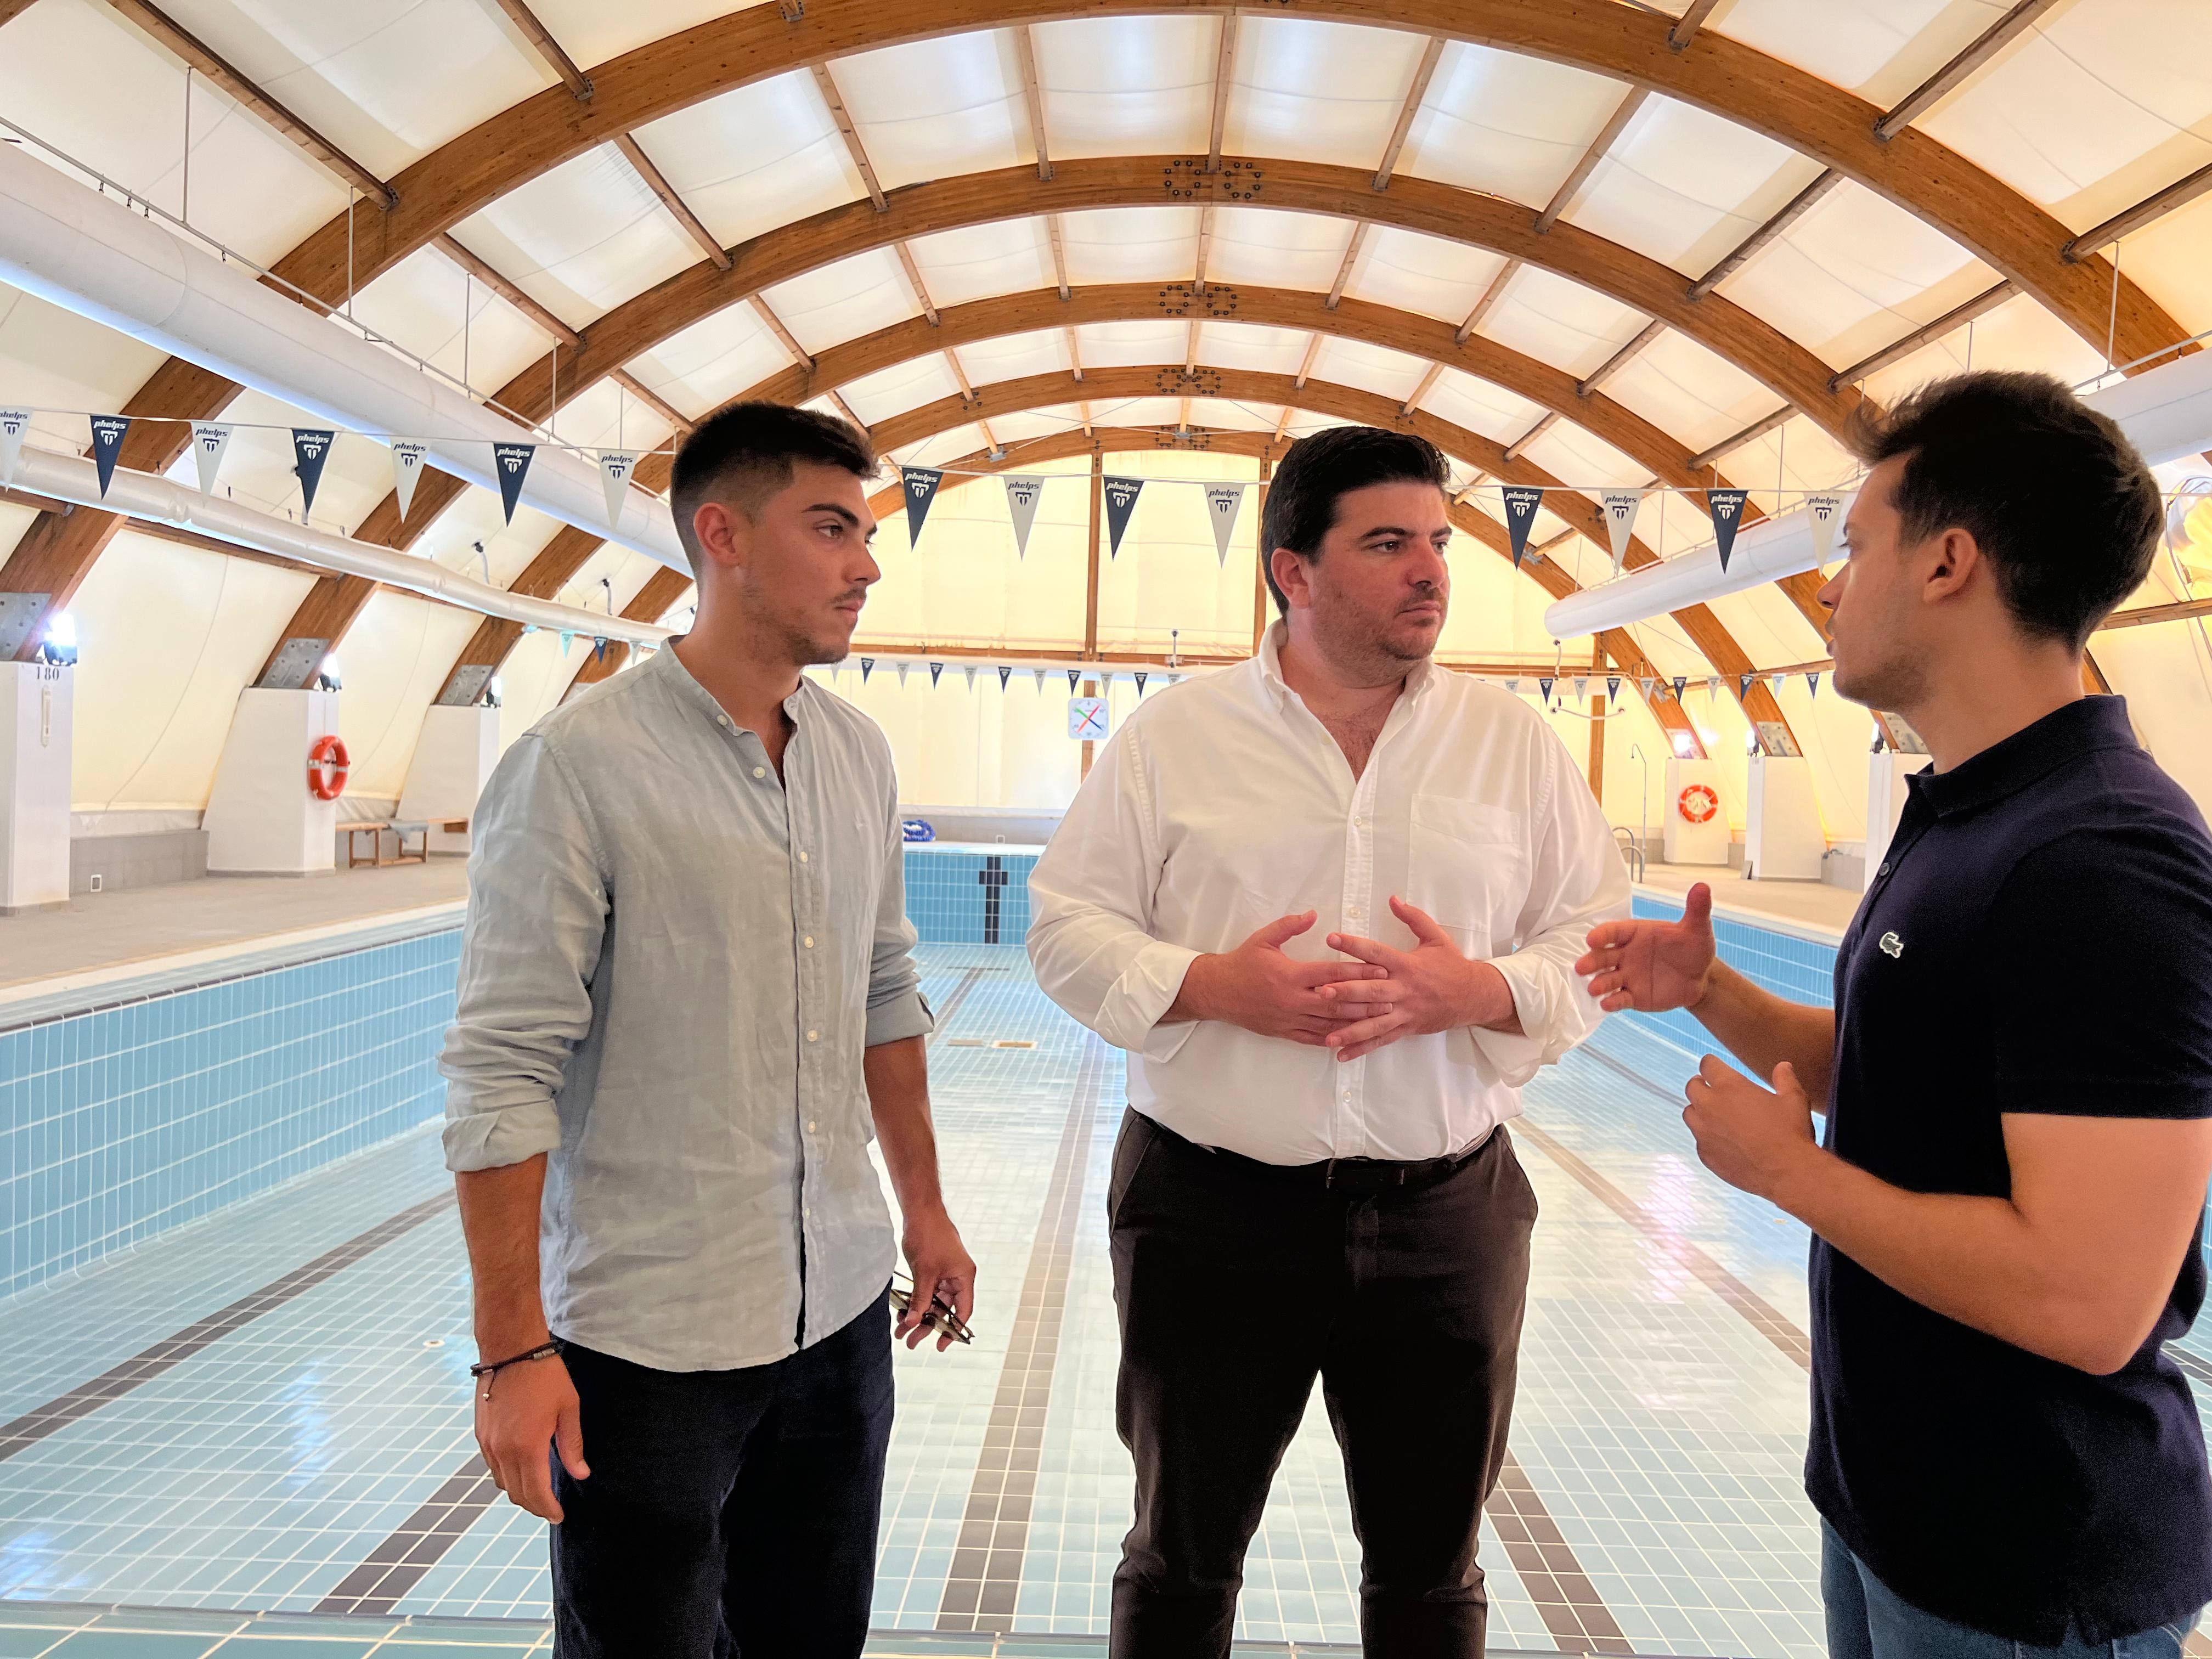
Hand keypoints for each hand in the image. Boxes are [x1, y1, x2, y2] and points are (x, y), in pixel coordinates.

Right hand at [475, 1350, 585, 1522]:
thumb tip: (581, 1473)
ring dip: (520, 1492)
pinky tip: (522, 1471)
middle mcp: (503, 1451)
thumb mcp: (568, 1409)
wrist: (511, 1350)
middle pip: (517, 1494)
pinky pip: (493, 1467)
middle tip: (551, 1508)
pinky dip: (507, 1476)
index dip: (548, 1509)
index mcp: (528, 1447)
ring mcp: (489, 1444)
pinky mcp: (481, 1435)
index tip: (559, 1516)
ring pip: (502, 1483)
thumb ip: (572, 1445)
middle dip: (535, 1506)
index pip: (537, 1493)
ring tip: (538, 1492)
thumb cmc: (544, 1376)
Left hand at [898, 1206, 975, 1351]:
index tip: (940, 1346)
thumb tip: (913, 1323)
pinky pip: (924, 1291)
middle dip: (927, 1326)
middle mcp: (957, 1277)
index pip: (963, 1311)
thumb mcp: (924, 1273)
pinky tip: (901, 1311)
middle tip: (910, 1341)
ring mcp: (944, 1272)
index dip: (952, 1331)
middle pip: (944, 1309)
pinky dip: (913, 1301)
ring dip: (917, 1315)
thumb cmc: (929, 1236)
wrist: (919, 1211)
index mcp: (964, 1277)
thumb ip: (920, 1299)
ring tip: (900, 1330)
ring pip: (932, 1301)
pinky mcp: (932, 1268)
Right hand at [1174, 911, 1393, 1045]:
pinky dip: (1334, 1038)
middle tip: (1391, 996)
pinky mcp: (1285, 1033)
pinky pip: (1314, 1038)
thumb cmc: (1242, 963)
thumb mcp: (1263, 939)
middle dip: (1366, 999)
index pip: (1331, 973)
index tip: (1381, 969)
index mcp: (1290, 975)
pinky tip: (1351, 1036)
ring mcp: (1290, 1019)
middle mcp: (1293, 1000)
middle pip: (1337, 1002)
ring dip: (1356, 1021)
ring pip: (1329, 1023)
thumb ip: (1289, 926)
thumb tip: (1313, 914)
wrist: (1217, 992)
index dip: (1358, 971)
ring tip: (1379, 1017)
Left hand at [1322, 897, 1513, 1062]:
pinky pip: (1382, 1040)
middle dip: (1347, 992)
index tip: (1332, 938)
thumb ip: (1413, 917)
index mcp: (1407, 964)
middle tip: (1321, 992)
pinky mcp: (1407, 1028)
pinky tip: (1341, 1055)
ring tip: (1327, 1036)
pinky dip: (1362, 1048)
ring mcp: (1405, 1012)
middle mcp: (1404, 989)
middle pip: (1372, 991)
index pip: (1377, 953)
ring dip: (1350, 1029)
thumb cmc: (1452, 965)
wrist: (1475, 996)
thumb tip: (1392, 898)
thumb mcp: (1436, 937)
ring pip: (1375, 1022)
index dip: (1355, 945)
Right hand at [1577, 881, 1717, 1012]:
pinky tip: (1606, 1004)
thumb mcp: (1697, 929)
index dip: (1602, 935)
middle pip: (1603, 956)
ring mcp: (1628, 976)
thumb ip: (1696, 910)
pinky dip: (1612, 1002)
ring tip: (1593, 988)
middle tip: (1581, 967)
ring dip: (1598, 983)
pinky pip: (1619, 999)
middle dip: (1591, 961)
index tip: (1591, 939)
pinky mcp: (1633, 996)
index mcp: (1635, 934)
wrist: (1701, 977)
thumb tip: (1702, 886)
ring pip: (1607, 979)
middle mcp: (1626, 954)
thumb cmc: (1693, 948)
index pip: (1614, 931)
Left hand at [1682, 1055, 1817, 1200]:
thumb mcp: (1794, 1099)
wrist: (1787, 1172)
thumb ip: (1785, 1079)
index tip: (1715, 1067)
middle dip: (1701, 1085)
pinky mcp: (1705, 1154)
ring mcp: (1704, 1131)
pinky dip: (1707, 1137)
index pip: (1707, 1064)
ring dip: (1699, 1111)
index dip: (1712, 1064)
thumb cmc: (1790, 1132)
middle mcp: (1710, 1106)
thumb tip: (1783, 1066)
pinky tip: (1723, 1141)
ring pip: (1689, 1113)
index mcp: (1729, 1086)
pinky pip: (1698, 1140)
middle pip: (1692, 1087)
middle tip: (1712, 1089)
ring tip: (1715, 1115)